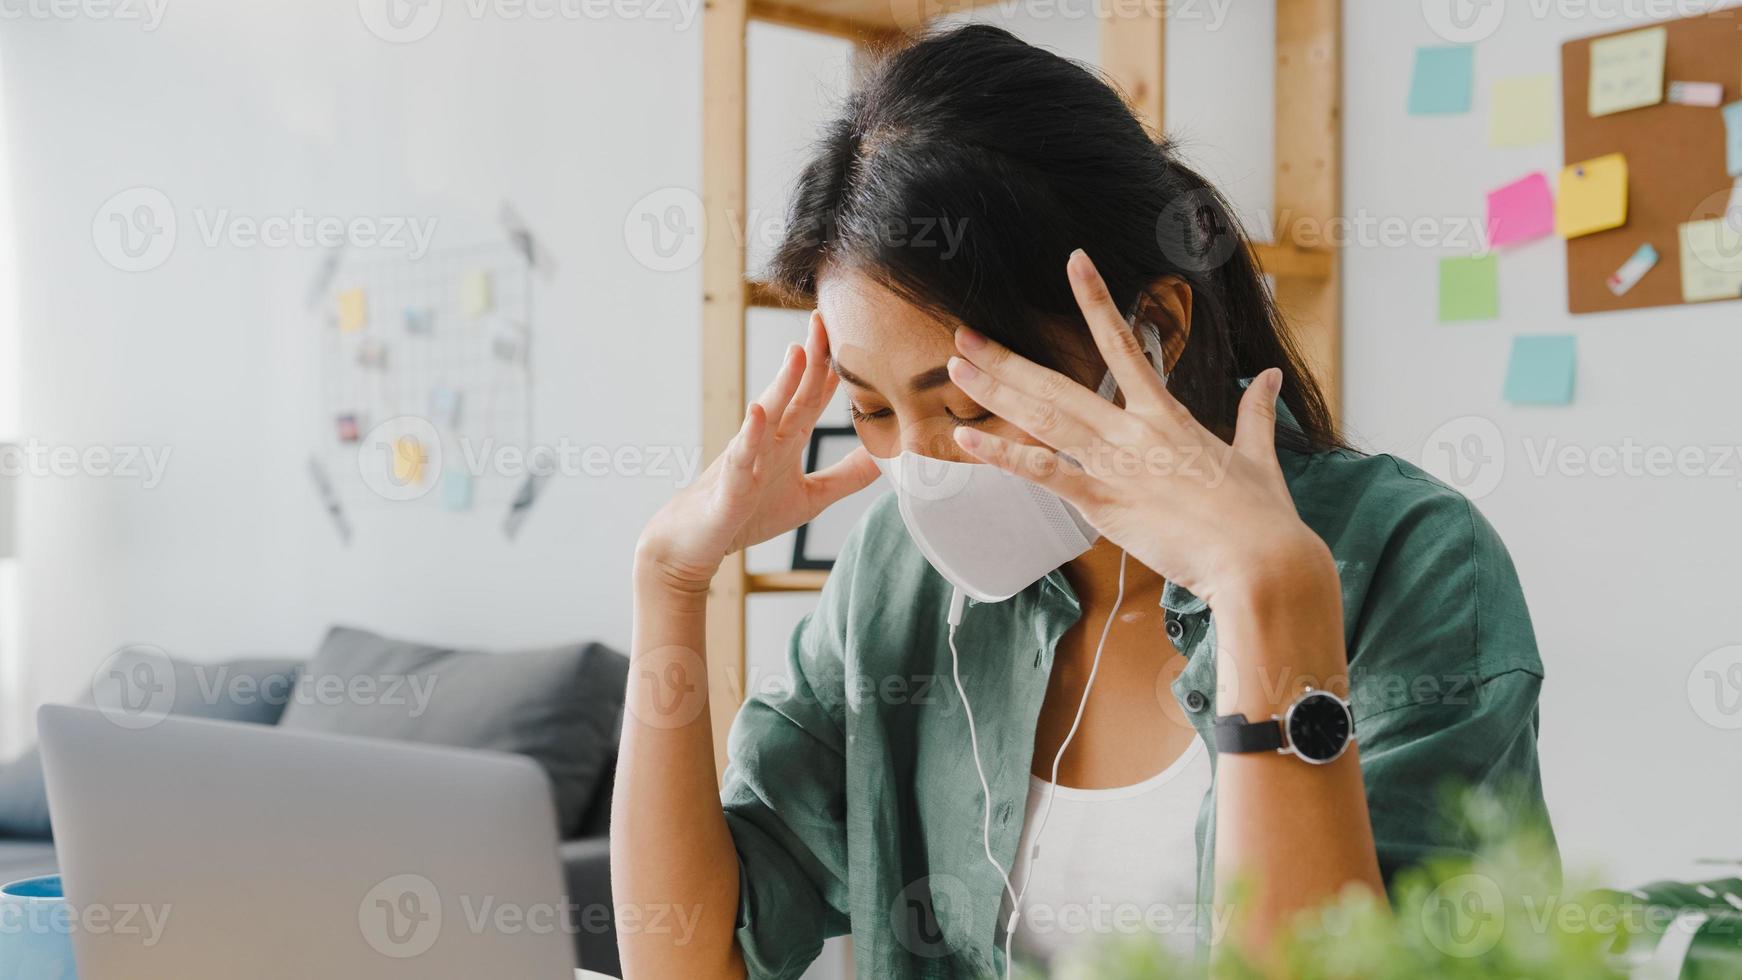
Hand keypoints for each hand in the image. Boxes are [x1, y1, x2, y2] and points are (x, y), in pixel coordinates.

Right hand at [637, 313, 879, 591]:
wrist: (696, 541)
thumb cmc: (749, 514)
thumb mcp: (811, 497)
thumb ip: (847, 477)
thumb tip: (886, 458)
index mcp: (787, 441)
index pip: (813, 397)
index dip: (833, 369)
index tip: (852, 335)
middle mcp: (767, 440)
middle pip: (793, 394)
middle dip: (810, 358)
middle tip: (823, 319)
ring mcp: (747, 457)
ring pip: (767, 414)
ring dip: (782, 384)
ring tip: (798, 352)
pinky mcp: (731, 484)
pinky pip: (741, 455)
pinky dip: (750, 434)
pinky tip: (758, 412)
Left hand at [944, 249, 1332, 610]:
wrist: (1258, 561)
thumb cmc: (1261, 517)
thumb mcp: (1258, 456)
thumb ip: (1256, 412)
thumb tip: (1269, 377)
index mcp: (1167, 415)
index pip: (1124, 344)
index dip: (1097, 300)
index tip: (1075, 263)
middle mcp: (1133, 431)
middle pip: (1057, 384)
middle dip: (1007, 359)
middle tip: (964, 336)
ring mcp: (1114, 464)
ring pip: (1042, 418)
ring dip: (995, 394)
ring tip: (956, 371)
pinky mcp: (1103, 502)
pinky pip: (1043, 473)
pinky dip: (1002, 457)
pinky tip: (966, 442)